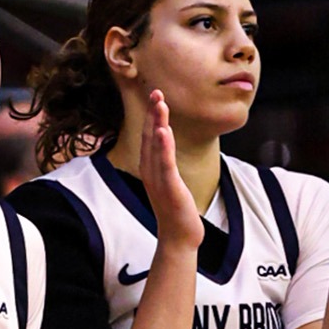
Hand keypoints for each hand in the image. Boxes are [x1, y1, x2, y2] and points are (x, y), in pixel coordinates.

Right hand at [139, 90, 203, 250]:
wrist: (179, 237)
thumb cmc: (175, 210)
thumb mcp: (169, 180)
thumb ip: (165, 161)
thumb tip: (165, 140)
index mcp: (150, 168)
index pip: (149, 137)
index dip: (151, 115)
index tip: (156, 96)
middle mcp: (150, 171)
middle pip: (149, 137)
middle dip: (152, 113)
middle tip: (156, 91)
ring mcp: (158, 180)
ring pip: (155, 147)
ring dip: (156, 123)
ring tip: (160, 104)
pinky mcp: (169, 188)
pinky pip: (165, 164)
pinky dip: (163, 147)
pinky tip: (163, 131)